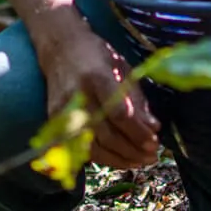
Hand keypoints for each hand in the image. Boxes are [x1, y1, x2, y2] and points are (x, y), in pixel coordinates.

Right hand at [36, 22, 159, 169]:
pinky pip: (80, 149)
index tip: (155, 142)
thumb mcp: (122, 69)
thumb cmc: (97, 56)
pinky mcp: (55, 122)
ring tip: (140, 162)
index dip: (138, 132)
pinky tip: (120, 160)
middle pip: (107, 135)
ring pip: (93, 147)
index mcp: (97, 78)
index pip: (119, 113)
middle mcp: (78, 96)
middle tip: (152, 156)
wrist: (60, 49)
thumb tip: (153, 128)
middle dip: (132, 150)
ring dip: (120, 159)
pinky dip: (102, 158)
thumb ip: (137, 99)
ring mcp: (64, 111)